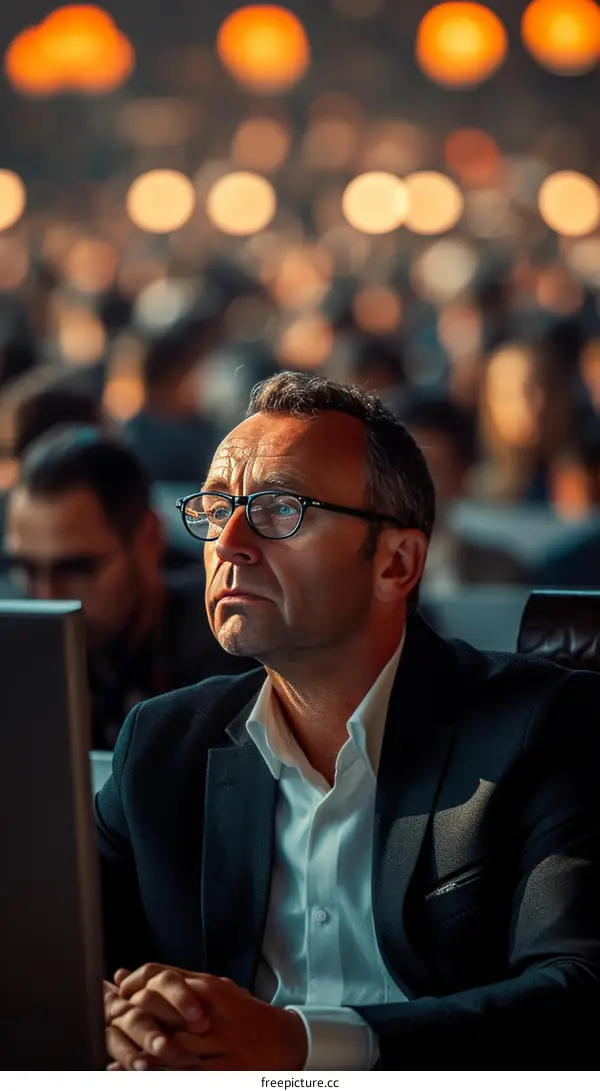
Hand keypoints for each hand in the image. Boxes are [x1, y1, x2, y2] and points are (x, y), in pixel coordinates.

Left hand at [114, 963, 308, 1069]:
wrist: (286, 1038)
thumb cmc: (243, 1014)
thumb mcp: (212, 988)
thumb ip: (171, 981)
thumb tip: (123, 973)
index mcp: (206, 986)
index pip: (159, 977)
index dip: (131, 988)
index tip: (114, 1000)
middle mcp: (210, 1009)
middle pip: (159, 1009)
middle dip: (131, 1021)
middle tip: (111, 1030)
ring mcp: (219, 1039)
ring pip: (172, 1045)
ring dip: (142, 1054)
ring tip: (118, 1063)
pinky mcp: (228, 1067)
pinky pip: (191, 1074)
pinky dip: (167, 1076)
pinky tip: (146, 1077)